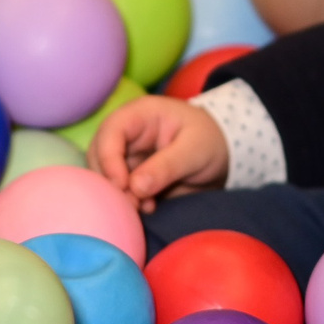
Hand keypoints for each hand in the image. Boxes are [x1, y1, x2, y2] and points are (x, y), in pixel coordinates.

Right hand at [90, 96, 229, 212]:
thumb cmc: (210, 141)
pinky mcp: (132, 173)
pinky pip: (120, 188)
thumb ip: (166, 167)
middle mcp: (128, 133)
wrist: (223, 154)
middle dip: (110, 180)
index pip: (111, 132)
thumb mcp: (194, 151)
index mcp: (141, 115)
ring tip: (143, 207)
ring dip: (119, 193)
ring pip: (106, 173)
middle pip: (100, 153)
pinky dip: (128, 200)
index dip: (109, 159)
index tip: (122, 186)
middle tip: (131, 203)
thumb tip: (135, 188)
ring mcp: (128, 154)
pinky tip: (148, 208)